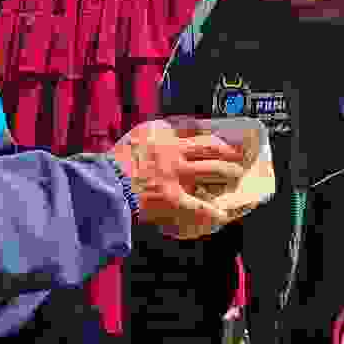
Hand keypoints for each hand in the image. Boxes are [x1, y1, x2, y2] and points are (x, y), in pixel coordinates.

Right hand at [109, 117, 251, 239]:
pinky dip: (212, 210)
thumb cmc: (116, 161)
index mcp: (163, 133)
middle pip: (210, 147)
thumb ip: (157, 133)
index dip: (211, 136)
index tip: (219, 140)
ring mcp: (176, 174)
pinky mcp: (173, 196)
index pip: (194, 129)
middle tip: (238, 156)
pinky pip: (198, 204)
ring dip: (228, 172)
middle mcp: (174, 150)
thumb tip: (176, 133)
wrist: (105, 183)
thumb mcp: (137, 136)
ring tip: (236, 175)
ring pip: (212, 169)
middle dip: (228, 152)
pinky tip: (223, 214)